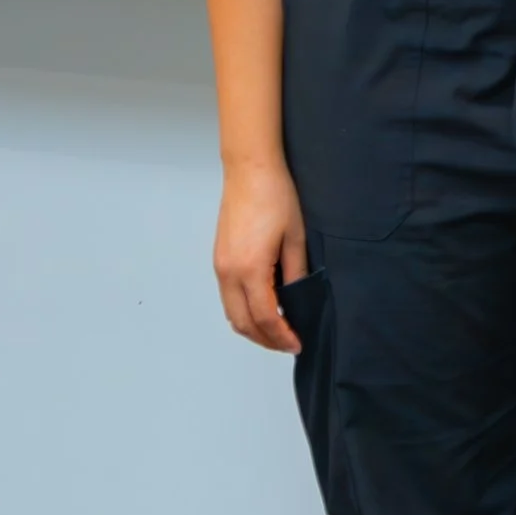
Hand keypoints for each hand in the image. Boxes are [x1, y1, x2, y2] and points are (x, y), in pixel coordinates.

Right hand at [215, 159, 309, 351]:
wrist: (249, 170)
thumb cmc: (276, 198)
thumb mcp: (295, 238)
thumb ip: (295, 274)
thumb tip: (297, 300)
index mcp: (250, 269)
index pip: (265, 317)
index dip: (282, 336)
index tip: (297, 344)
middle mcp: (228, 273)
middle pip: (242, 323)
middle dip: (265, 340)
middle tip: (288, 344)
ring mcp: (219, 267)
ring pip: (231, 313)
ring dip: (252, 328)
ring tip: (277, 331)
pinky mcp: (218, 259)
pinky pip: (227, 297)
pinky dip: (243, 311)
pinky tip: (262, 309)